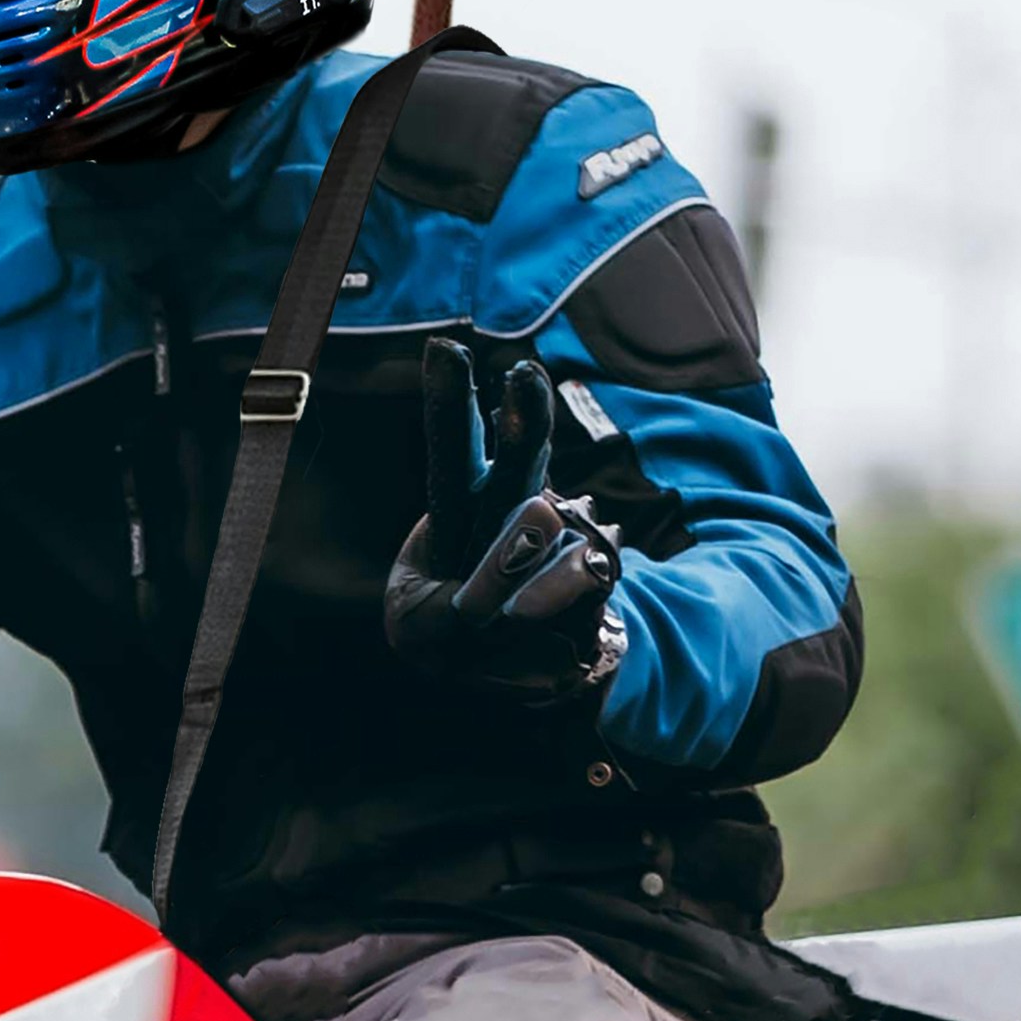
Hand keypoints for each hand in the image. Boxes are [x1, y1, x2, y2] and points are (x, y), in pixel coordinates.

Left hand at [384, 344, 622, 688]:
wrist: (531, 669)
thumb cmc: (457, 629)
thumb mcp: (424, 626)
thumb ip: (447, 613)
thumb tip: (514, 591)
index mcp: (462, 507)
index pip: (455, 451)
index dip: (451, 405)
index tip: (444, 352)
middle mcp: (513, 514)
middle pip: (516, 467)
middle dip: (519, 426)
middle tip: (523, 379)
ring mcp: (560, 545)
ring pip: (547, 534)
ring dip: (519, 547)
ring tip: (529, 544)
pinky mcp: (595, 584)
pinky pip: (579, 592)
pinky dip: (554, 606)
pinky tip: (532, 620)